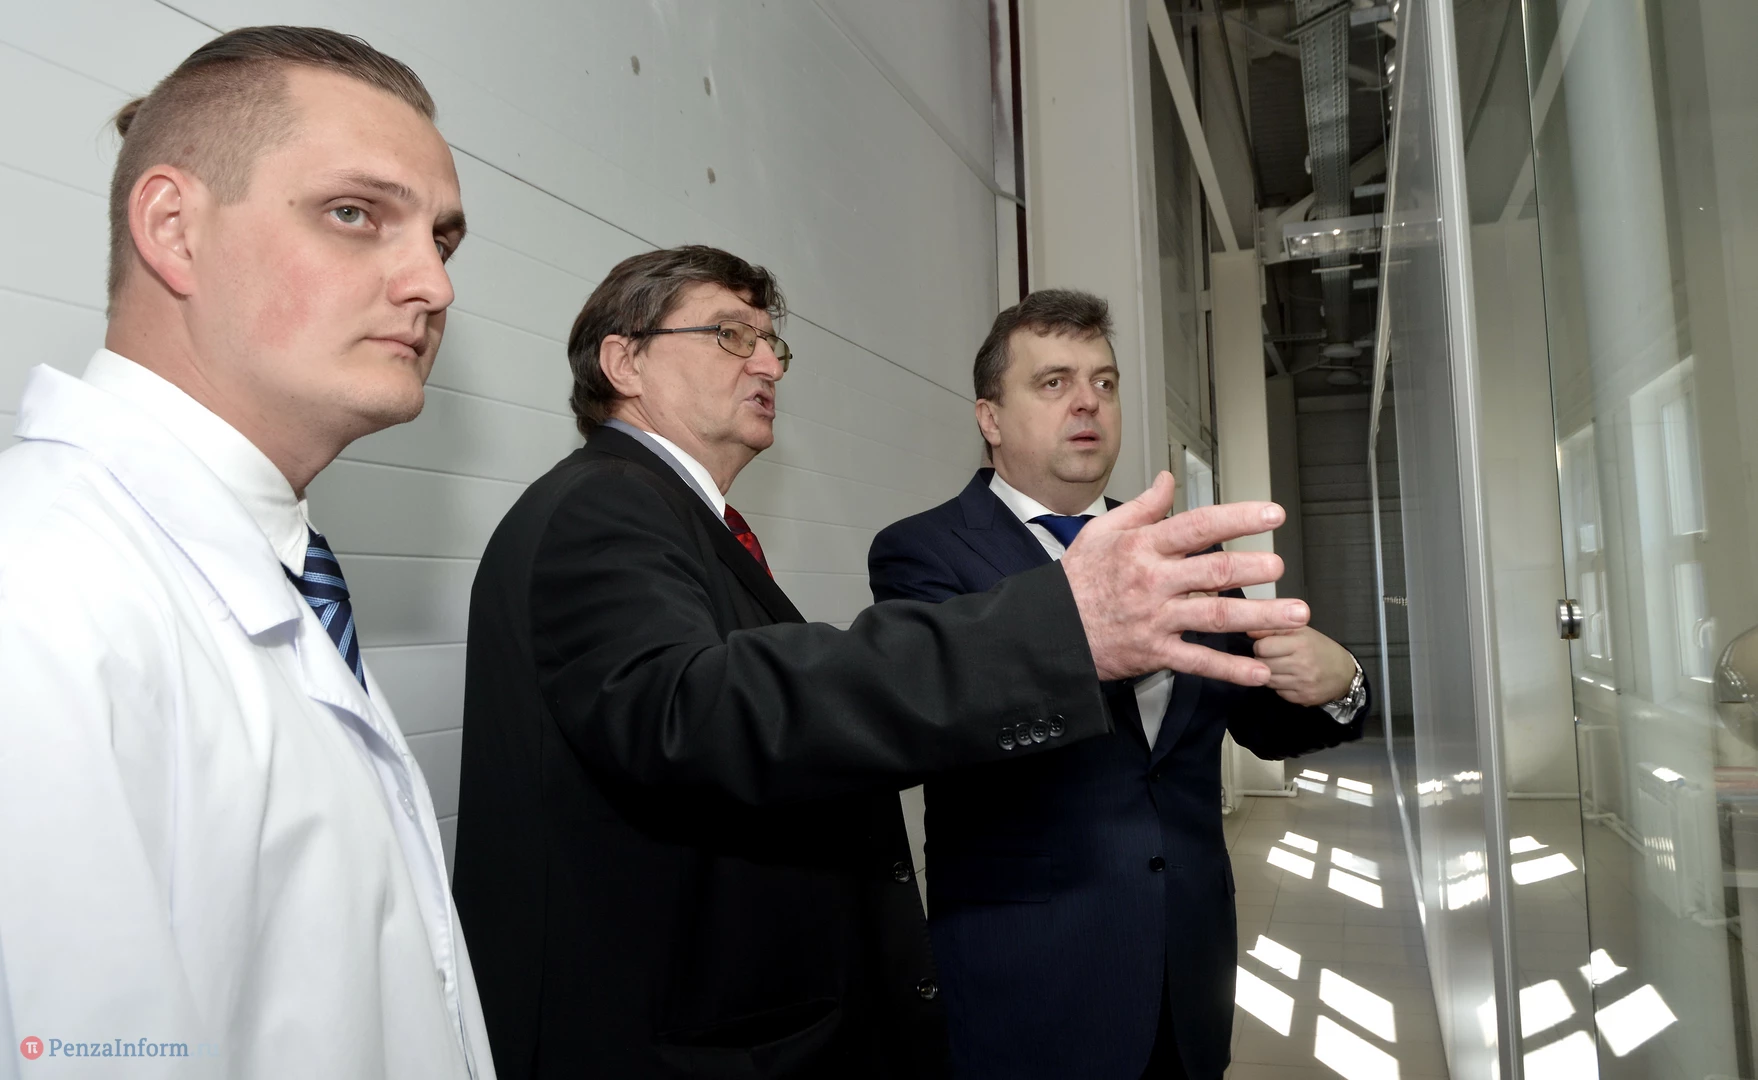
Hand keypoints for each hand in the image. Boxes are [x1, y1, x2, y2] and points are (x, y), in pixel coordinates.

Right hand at [1061, 471, 1307, 685]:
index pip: (1199, 526)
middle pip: (1215, 571)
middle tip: (1282, 566)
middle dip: (1255, 568)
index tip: (1272, 515)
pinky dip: (1230, 669)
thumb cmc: (1076, 580)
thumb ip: (1141, 507)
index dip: (1239, 518)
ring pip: (1216, 615)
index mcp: (1143, 547)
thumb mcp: (1100, 532)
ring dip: (1261, 616)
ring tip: (1296, 615)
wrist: (1049, 630)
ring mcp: (1156, 619)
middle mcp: (1154, 581)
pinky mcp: (1154, 652)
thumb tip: (1168, 481)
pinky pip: (1198, 661)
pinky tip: (1260, 671)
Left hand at [1247, 627, 1356, 705]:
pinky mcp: (1302, 699)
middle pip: (1262, 664)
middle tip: (1272, 657)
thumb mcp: (1301, 631)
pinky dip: (1278, 686)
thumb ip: (1274, 628)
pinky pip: (1277, 692)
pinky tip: (1287, 679)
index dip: (1261, 645)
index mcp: (1301, 643)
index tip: (1268, 645)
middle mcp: (1301, 664)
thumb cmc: (1319, 648)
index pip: (1262, 646)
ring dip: (1268, 674)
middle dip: (1262, 660)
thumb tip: (1248, 629)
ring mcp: (1302, 684)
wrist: (1344, 674)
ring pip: (1267, 680)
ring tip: (1279, 667)